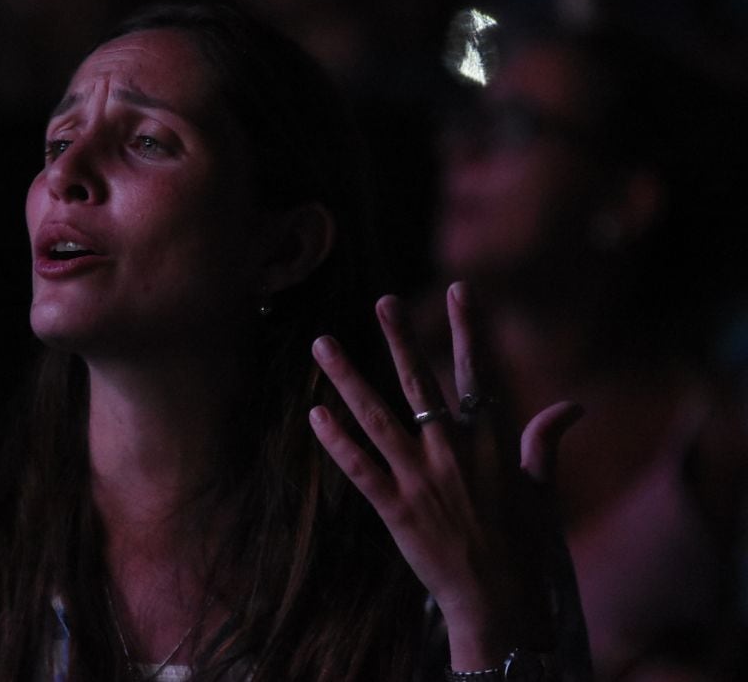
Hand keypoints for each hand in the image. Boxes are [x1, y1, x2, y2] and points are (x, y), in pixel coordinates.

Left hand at [307, 282, 580, 667]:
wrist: (500, 601)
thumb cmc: (523, 544)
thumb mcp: (541, 488)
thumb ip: (544, 442)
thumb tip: (574, 407)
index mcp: (489, 441)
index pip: (476, 373)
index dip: (468, 329)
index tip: (459, 289)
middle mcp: (451, 451)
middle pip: (420, 383)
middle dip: (400, 338)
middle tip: (382, 299)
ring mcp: (420, 478)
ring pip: (375, 416)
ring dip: (346, 378)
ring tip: (322, 344)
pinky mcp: (394, 508)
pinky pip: (358, 467)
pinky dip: (336, 440)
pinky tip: (315, 413)